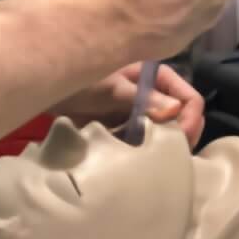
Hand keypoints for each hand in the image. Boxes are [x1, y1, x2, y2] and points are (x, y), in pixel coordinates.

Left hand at [50, 63, 204, 147]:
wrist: (47, 90)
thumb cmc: (80, 80)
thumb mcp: (112, 89)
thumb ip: (143, 99)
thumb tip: (175, 110)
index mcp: (157, 76)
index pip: (189, 98)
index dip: (190, 120)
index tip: (181, 141)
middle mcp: (154, 93)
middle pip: (182, 118)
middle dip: (181, 138)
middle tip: (174, 158)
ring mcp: (142, 112)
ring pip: (166, 133)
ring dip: (165, 148)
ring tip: (159, 161)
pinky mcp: (128, 127)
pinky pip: (146, 142)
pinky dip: (146, 152)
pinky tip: (141, 161)